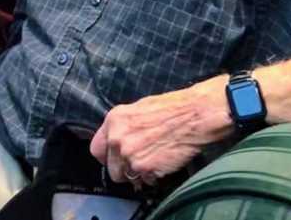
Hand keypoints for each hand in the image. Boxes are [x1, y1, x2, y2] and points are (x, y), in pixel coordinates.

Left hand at [89, 76, 233, 184]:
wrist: (193, 116)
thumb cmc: (172, 109)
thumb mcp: (138, 109)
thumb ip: (123, 126)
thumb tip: (119, 140)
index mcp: (113, 120)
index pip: (97, 149)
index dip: (107, 157)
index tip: (115, 161)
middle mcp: (116, 138)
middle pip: (111, 169)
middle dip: (123, 170)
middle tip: (138, 165)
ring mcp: (128, 154)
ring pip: (126, 177)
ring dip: (138, 175)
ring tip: (153, 163)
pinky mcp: (144, 168)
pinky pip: (144, 180)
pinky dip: (153, 177)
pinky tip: (162, 164)